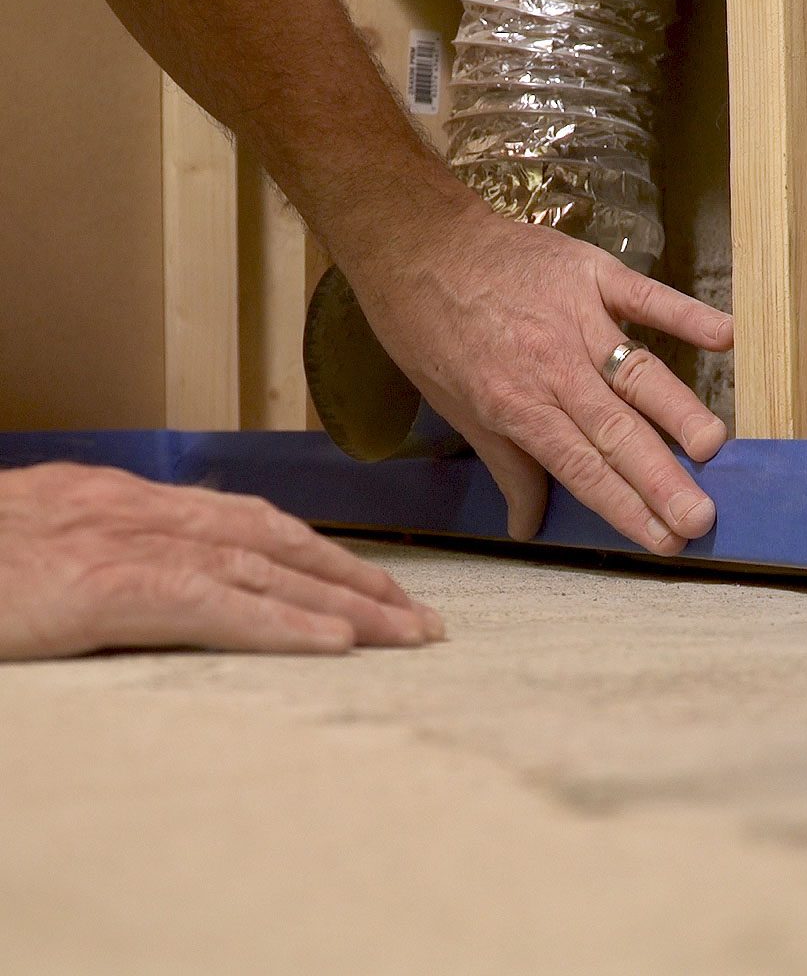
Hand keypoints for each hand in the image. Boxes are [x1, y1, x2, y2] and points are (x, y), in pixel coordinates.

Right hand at [0, 463, 443, 659]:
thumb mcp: (48, 536)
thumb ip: (114, 547)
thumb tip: (175, 574)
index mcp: (130, 500)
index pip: (253, 522)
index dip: (324, 553)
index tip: (377, 586)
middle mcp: (141, 509)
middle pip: (279, 539)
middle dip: (358, 577)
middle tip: (420, 616)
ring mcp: (123, 543)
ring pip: (264, 569)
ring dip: (345, 602)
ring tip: (407, 633)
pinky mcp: (100, 585)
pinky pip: (212, 605)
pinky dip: (281, 623)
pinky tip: (336, 644)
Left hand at [346, 208, 733, 555]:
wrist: (416, 243)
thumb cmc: (428, 330)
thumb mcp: (456, 406)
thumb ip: (506, 465)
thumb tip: (527, 527)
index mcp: (516, 404)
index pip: (582, 468)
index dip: (625, 507)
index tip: (663, 540)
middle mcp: (552, 367)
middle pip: (618, 432)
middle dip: (662, 480)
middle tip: (702, 517)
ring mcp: (577, 317)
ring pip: (640, 373)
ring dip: (679, 412)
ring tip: (713, 447)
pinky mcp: (591, 272)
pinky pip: (646, 296)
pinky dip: (685, 313)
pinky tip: (725, 336)